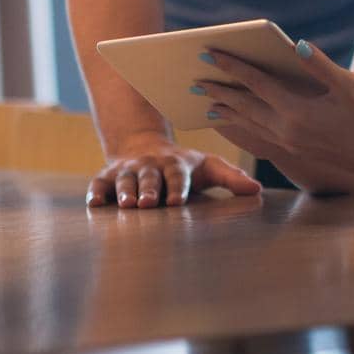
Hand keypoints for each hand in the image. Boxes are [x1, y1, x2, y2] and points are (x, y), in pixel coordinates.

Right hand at [85, 130, 260, 207]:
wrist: (146, 147)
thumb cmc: (185, 165)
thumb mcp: (210, 168)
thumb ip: (232, 178)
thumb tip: (258, 190)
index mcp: (177, 163)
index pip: (178, 174)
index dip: (178, 186)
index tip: (176, 201)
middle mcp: (152, 164)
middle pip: (150, 176)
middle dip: (150, 189)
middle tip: (148, 204)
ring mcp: (129, 169)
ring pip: (126, 179)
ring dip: (125, 191)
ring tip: (126, 205)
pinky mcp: (109, 176)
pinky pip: (100, 183)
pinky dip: (97, 192)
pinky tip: (95, 203)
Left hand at [200, 41, 353, 194]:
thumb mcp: (350, 85)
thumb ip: (319, 65)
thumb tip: (295, 44)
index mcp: (298, 112)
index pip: (257, 84)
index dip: (233, 66)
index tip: (211, 52)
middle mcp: (287, 131)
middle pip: (244, 107)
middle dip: (220, 90)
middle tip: (195, 77)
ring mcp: (289, 144)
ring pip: (248, 126)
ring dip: (226, 112)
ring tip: (206, 101)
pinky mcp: (295, 152)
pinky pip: (258, 138)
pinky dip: (240, 129)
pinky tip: (233, 124)